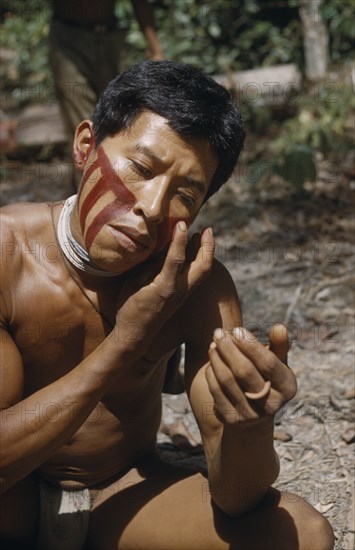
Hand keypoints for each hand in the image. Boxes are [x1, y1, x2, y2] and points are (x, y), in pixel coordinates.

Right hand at [113, 222, 213, 359]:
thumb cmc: (129, 309)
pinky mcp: (183, 297)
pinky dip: (199, 260)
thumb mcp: (133, 285)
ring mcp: (183, 295)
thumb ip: (148, 267)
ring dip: (206, 252)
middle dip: (207, 245)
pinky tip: (193, 251)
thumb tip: (161, 249)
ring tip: (201, 235)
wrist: (135, 336)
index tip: (182, 223)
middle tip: (206, 228)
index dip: (180, 239)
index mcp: (164, 288)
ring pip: (204, 271)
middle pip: (203, 266)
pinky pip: (197, 275)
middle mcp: (179, 291)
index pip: (177, 259)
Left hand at [205, 324, 295, 425]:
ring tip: (213, 343)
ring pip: (227, 380)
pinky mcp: (231, 418)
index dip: (251, 345)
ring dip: (217, 358)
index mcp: (287, 388)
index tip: (237, 330)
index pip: (268, 363)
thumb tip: (279, 327)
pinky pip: (216, 390)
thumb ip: (279, 345)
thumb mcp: (278, 363)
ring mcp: (250, 414)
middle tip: (218, 331)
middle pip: (244, 371)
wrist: (254, 413)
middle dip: (229, 348)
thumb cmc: (267, 378)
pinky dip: (211, 371)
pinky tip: (212, 359)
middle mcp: (271, 405)